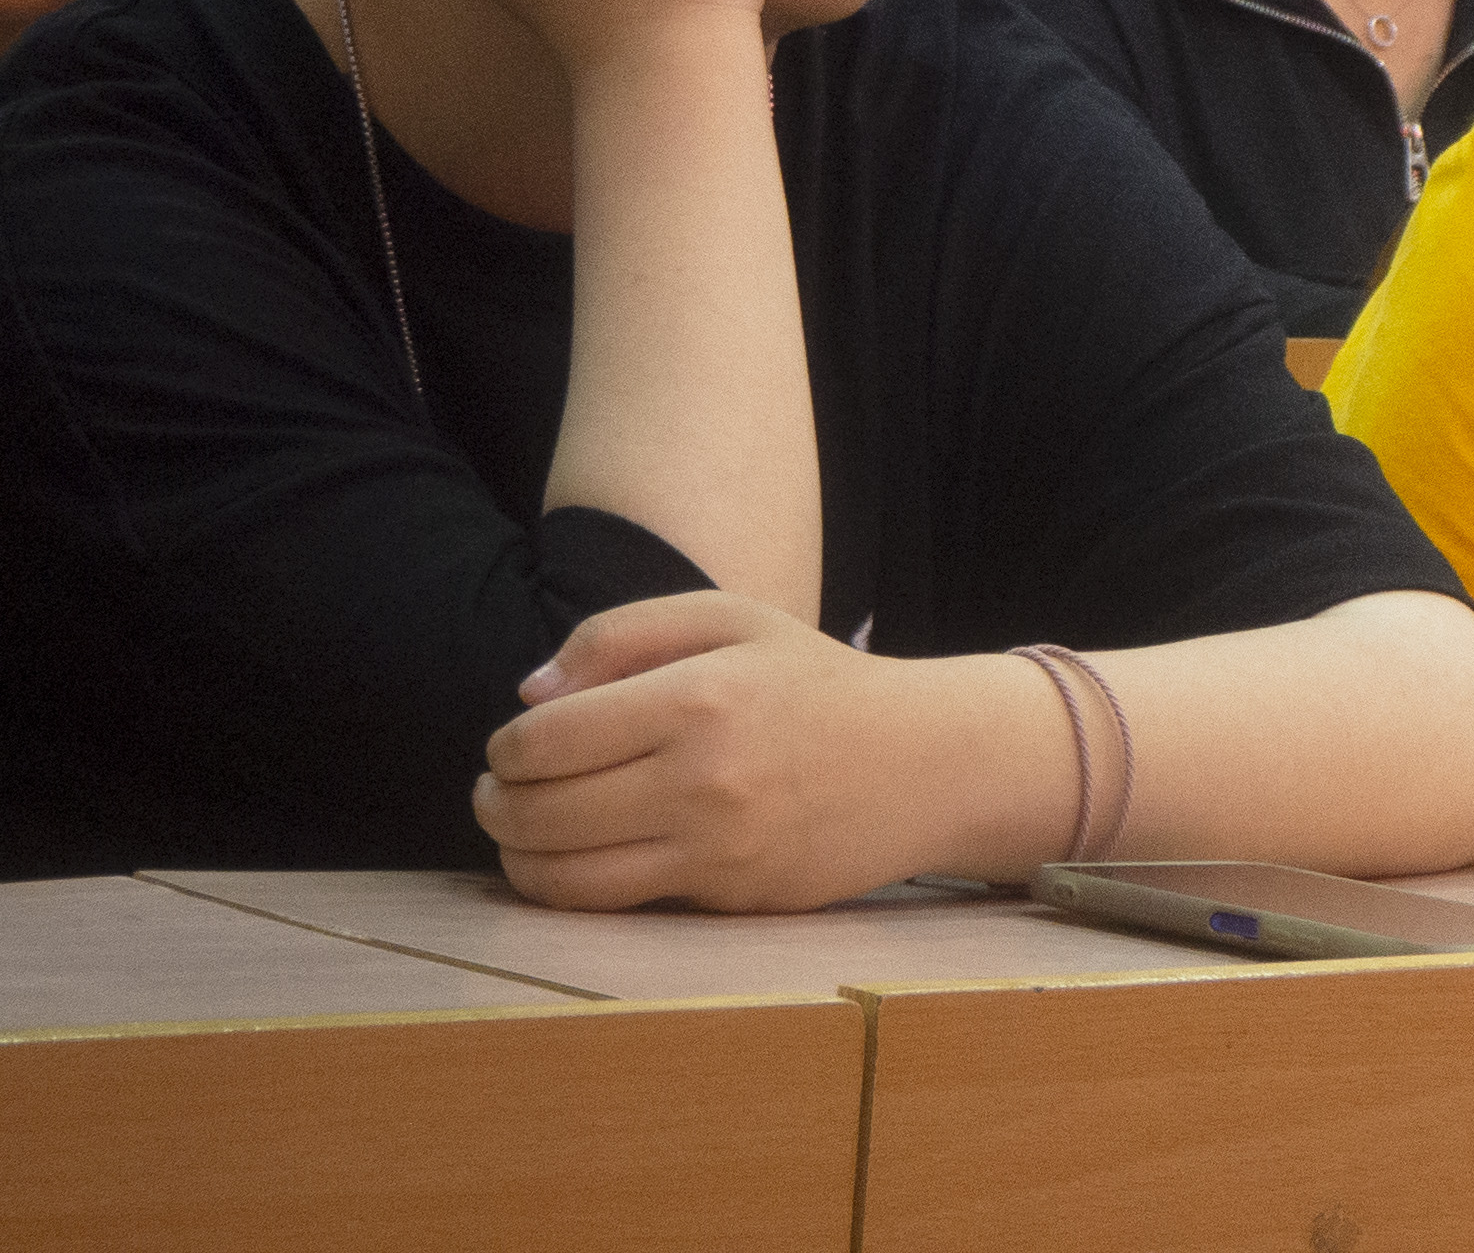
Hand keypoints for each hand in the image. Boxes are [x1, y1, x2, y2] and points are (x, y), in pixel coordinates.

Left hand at [479, 592, 1027, 909]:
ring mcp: (714, 848)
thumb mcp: (733, 619)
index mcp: (696, 696)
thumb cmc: (817, 683)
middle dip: (496, 804)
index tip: (512, 746)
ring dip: (515, 856)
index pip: (542, 741)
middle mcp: (700, 778)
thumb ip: (623, 633)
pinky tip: (571, 860)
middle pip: (536, 813)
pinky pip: (612, 906)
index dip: (504, 749)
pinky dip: (567, 889)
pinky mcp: (727, 898)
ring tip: (521, 831)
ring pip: (559, 876)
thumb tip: (529, 694)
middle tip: (498, 792)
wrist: (924, 761)